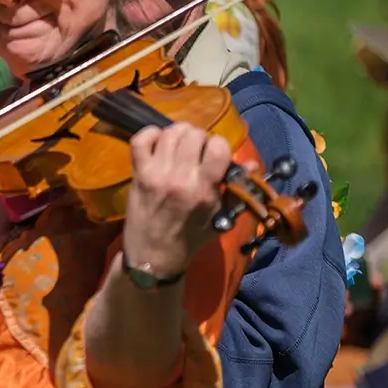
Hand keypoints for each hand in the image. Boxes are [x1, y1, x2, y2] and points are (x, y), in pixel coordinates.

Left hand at [122, 123, 233, 276]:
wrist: (153, 255)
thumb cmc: (191, 237)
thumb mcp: (221, 218)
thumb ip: (237, 191)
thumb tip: (250, 165)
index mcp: (203, 189)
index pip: (218, 147)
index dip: (220, 147)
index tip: (216, 157)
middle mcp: (179, 177)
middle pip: (194, 134)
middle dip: (200, 139)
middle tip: (198, 153)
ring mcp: (155, 173)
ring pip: (170, 133)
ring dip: (179, 135)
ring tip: (181, 147)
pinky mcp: (137, 172)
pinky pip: (140, 139)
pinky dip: (151, 134)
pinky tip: (159, 144)